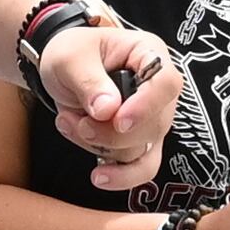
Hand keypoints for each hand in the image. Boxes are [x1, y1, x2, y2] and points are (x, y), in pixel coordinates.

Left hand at [39, 24, 181, 187]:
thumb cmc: (71, 53)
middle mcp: (158, 89)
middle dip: (110, 132)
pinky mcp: (140, 142)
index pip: (166, 83)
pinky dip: (120, 176)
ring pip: (140, 150)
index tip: (119, 121)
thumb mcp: (69, 57)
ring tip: (69, 122)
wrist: (63, 69)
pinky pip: (141, 169)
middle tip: (78, 120)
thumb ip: (88, 80)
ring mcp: (152, 118)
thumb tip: (108, 111)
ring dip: (100, 145)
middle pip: (154, 125)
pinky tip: (99, 176)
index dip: (146, 106)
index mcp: (148, 54)